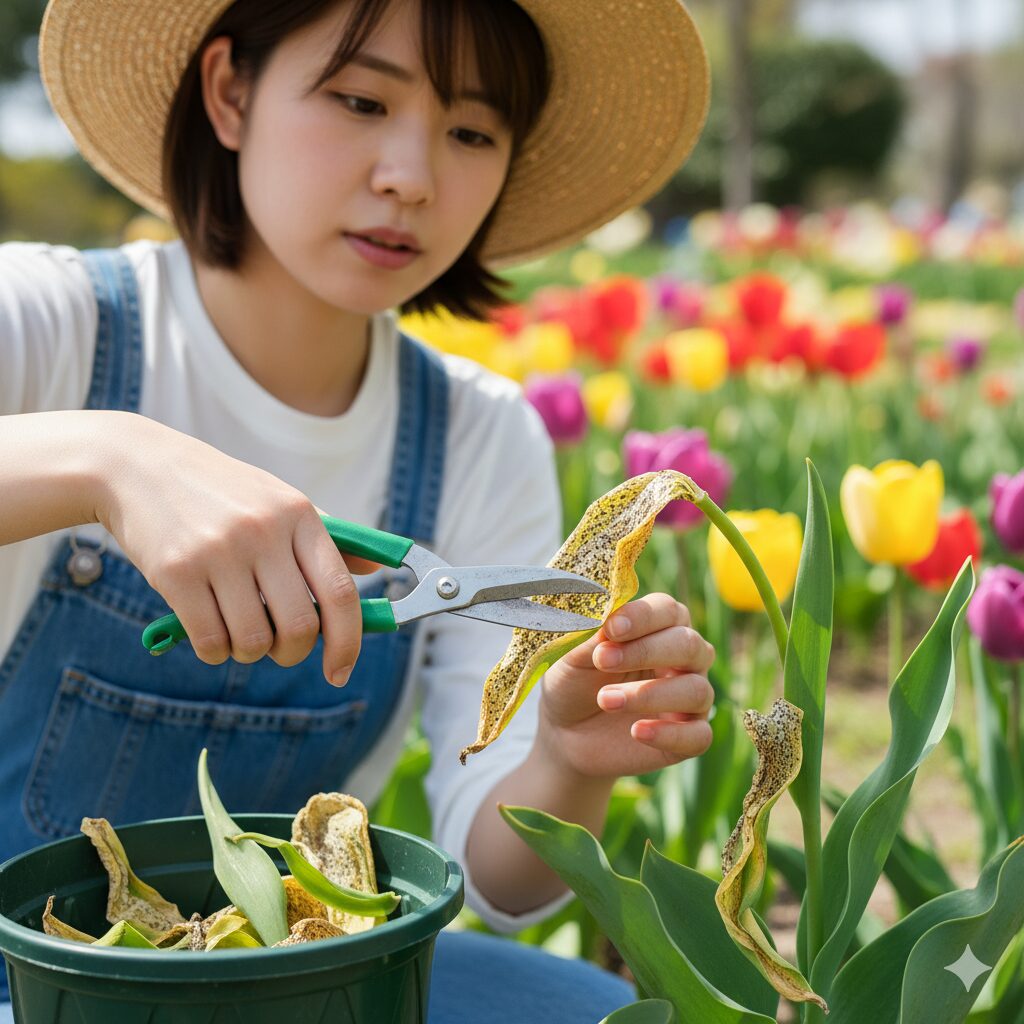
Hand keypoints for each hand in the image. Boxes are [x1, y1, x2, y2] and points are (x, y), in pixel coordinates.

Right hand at [95, 412, 378, 685]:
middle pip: (299, 627)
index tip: (340, 670)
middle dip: (292, 653)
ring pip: (253, 642)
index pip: (340, 592)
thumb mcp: (279, 500)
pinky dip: (215, 651)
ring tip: (238, 630)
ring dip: (249, 653)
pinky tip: (209, 630)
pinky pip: (210, 642)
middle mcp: (263, 532)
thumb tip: (374, 571)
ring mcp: (218, 551)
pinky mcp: (176, 572)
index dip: (348, 641)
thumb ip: (328, 538)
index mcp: (299, 515)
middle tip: (279, 647)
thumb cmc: (220, 492)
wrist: (138, 467)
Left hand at [536, 593, 714, 778]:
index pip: (668, 610)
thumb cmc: (575, 681)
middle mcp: (684, 660)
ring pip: (696, 690)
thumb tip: (606, 617)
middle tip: (603, 660)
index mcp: (660, 629)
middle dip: (646, 651)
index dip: (643, 616)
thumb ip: (592, 636)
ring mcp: (691, 699)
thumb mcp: (573, 656)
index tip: (611, 628)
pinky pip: (699, 735)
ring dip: (649, 694)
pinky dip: (669, 733)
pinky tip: (636, 731)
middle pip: (689, 645)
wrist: (566, 733)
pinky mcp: (690, 738)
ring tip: (606, 700)